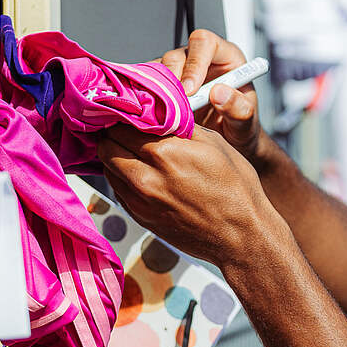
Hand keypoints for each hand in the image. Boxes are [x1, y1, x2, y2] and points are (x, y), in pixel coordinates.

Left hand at [97, 125, 282, 263]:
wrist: (240, 235)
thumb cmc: (235, 188)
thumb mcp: (214, 144)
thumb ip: (181, 125)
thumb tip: (160, 111)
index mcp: (164, 152)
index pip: (122, 125)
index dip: (124, 115)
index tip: (129, 111)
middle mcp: (145, 177)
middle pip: (106, 146)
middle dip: (112, 134)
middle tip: (124, 129)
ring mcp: (140, 201)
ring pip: (107, 168)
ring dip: (114, 155)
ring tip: (129, 150)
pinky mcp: (140, 217)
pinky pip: (117, 190)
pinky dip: (121, 177)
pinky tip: (138, 173)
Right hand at [157, 30, 262, 161]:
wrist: (229, 141)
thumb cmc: (241, 125)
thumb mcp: (246, 121)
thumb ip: (239, 108)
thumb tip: (218, 93)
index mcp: (225, 56)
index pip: (205, 43)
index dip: (194, 63)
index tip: (190, 90)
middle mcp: (199, 59)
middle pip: (176, 56)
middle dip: (171, 81)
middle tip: (172, 107)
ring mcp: (178, 71)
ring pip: (157, 70)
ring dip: (156, 92)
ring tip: (162, 115)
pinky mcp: (163, 85)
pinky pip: (147, 85)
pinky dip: (147, 99)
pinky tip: (152, 115)